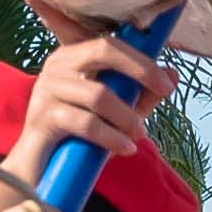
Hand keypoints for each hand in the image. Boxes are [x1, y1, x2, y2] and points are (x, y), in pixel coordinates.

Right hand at [19, 31, 166, 181]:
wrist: (39, 170)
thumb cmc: (78, 137)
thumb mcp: (116, 115)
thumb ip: (141, 95)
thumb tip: (172, 75)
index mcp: (73, 57)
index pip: (108, 41)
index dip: (141, 55)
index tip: (166, 79)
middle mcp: (57, 65)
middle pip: (102, 51)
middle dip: (140, 69)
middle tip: (164, 91)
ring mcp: (46, 90)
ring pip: (98, 94)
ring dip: (127, 116)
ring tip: (139, 134)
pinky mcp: (42, 119)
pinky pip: (85, 124)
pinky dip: (112, 137)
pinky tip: (125, 149)